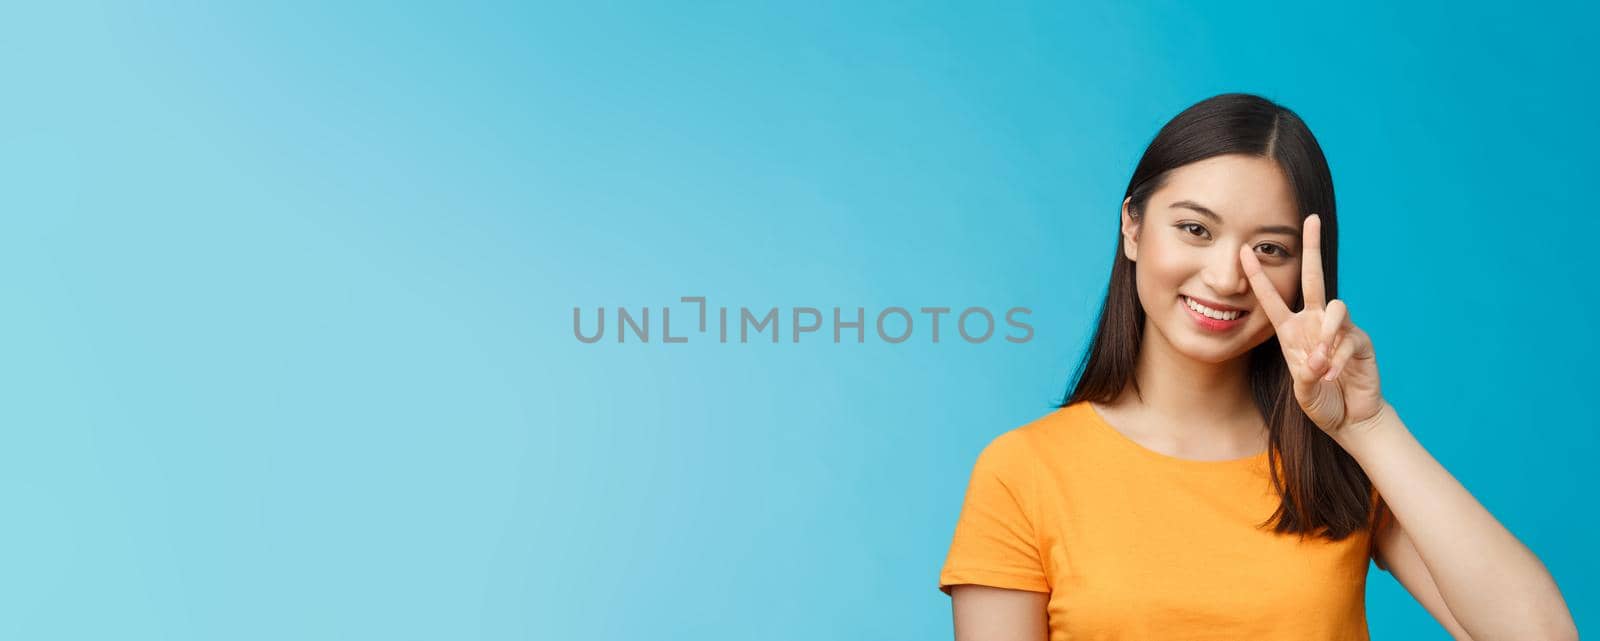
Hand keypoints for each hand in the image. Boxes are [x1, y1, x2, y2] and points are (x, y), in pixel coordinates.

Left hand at [1239, 214, 1383, 437]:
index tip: (1245, 251)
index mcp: (1291, 331)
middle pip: (1314, 277)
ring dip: (1326, 334)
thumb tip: (1317, 359)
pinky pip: (1349, 339)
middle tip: (1311, 220)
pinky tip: (1332, 376)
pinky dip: (1339, 358)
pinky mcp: (1360, 341)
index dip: (1259, 276)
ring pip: (1334, 307)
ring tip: (1321, 363)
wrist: (1349, 419)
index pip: (1272, 298)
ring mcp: (1339, 329)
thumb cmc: (1321, 401)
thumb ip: (1305, 377)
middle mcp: (1314, 323)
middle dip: (1312, 248)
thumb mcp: (1303, 392)